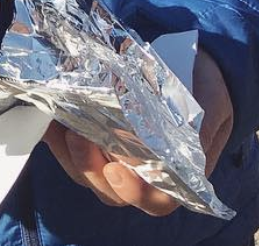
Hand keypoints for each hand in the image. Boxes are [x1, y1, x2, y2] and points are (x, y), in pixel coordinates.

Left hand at [42, 46, 234, 214]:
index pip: (156, 199)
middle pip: (111, 190)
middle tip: (78, 135)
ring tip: (59, 122)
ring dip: (68, 152)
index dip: (135, 193)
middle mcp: (142, 169)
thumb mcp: (210, 101)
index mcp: (176, 171)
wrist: (192, 59)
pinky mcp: (91, 132)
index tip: (117, 170)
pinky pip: (68, 146)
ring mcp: (115, 152)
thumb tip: (182, 138)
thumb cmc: (203, 85)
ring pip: (85, 171)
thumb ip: (199, 124)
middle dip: (90, 168)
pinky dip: (55, 135)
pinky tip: (47, 115)